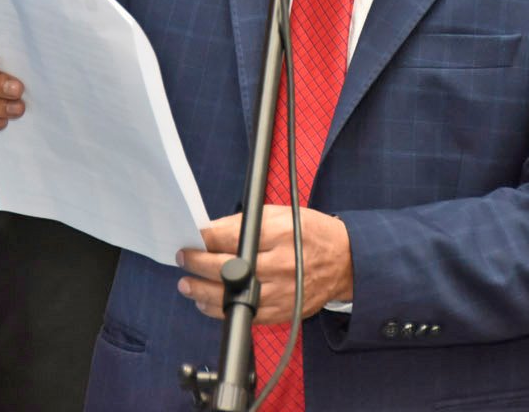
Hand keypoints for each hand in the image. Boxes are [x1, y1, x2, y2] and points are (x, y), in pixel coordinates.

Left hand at [175, 207, 352, 323]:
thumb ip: (245, 222)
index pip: (230, 237)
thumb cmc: (311, 234)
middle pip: (225, 268)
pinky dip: (222, 309)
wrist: (344, 261)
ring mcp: (280, 292)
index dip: (205, 239)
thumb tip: (211, 231)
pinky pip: (244, 314)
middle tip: (184, 259)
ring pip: (231, 296)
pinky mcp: (282, 311)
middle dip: (198, 264)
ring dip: (203, 292)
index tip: (191, 238)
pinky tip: (208, 302)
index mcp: (279, 234)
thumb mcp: (282, 214)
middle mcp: (279, 264)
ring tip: (187, 285)